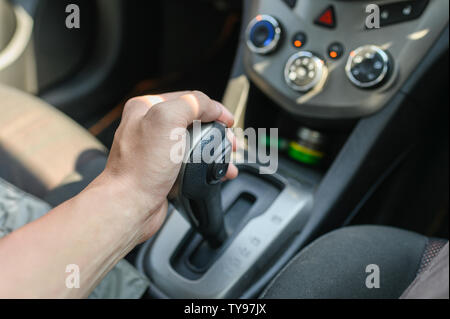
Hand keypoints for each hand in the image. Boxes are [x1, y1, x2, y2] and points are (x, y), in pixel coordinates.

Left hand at [96, 91, 237, 241]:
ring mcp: (156, 150)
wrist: (130, 206)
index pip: (188, 99)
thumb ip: (192, 104)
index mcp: (146, 107)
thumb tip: (212, 107)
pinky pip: (190, 164)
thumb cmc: (140, 168)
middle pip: (194, 122)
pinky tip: (218, 173)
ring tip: (228, 160)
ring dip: (215, 151)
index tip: (228, 120)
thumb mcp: (167, 120)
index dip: (213, 108)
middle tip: (229, 142)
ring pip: (194, 144)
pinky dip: (206, 167)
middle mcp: (149, 127)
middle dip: (217, 132)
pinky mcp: (163, 171)